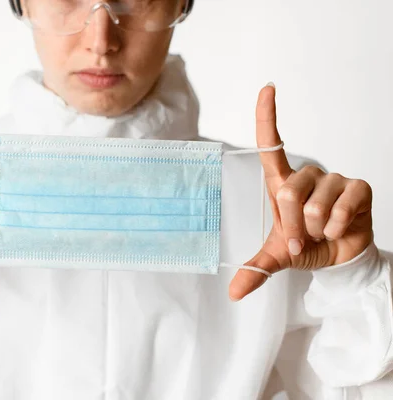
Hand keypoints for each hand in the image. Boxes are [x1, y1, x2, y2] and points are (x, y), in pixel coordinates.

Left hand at [229, 84, 372, 300]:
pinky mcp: (359, 187)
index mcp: (282, 184)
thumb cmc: (305, 246)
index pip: (272, 145)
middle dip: (291, 224)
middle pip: (288, 190)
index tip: (268, 88)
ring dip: (316, 228)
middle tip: (300, 237)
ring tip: (322, 232)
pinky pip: (344, 204)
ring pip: (317, 202)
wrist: (339, 258)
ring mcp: (334, 180)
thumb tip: (232, 293)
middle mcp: (307, 176)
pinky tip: (340, 228)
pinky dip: (339, 225)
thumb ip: (256, 270)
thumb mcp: (278, 257)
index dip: (268, 116)